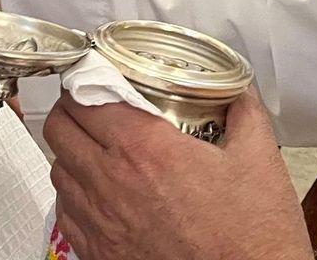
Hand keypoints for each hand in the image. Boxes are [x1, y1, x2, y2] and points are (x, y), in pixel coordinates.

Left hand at [45, 91, 309, 259]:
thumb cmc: (251, 236)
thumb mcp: (259, 157)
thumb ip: (242, 111)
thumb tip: (236, 91)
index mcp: (146, 149)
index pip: (85, 98)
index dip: (86, 79)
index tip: (96, 75)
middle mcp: (112, 183)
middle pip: (59, 129)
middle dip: (73, 110)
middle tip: (93, 106)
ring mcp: (101, 222)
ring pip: (57, 170)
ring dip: (71, 151)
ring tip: (98, 148)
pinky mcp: (99, 254)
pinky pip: (65, 213)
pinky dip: (74, 194)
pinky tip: (100, 192)